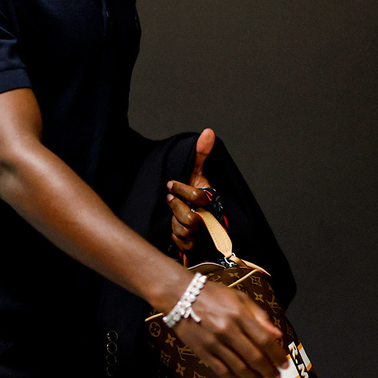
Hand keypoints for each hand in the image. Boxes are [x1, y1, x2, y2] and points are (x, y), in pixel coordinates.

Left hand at [167, 128, 214, 251]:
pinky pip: (183, 245)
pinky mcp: (194, 245)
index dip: (181, 191)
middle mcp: (208, 217)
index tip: (170, 184)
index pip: (197, 197)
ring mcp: (201, 232)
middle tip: (168, 199)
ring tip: (170, 214)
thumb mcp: (193, 169)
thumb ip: (200, 153)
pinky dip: (175, 237)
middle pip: (191, 219)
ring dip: (174, 223)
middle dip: (176, 208)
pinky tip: (171, 228)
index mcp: (209, 198)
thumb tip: (208, 132)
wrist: (180, 209)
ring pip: (186, 232)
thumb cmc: (189, 188)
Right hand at [173, 279, 286, 377]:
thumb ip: (259, 315)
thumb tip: (277, 334)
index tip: (284, 363)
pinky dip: (234, 377)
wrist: (180, 296)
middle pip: (254, 357)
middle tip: (275, 376)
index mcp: (239, 314)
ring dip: (254, 377)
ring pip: (239, 367)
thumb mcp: (239, 297)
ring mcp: (214, 342)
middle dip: (269, 370)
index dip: (277, 354)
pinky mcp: (202, 351)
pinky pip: (221, 370)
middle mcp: (227, 330)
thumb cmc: (212, 294)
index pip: (264, 340)